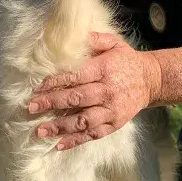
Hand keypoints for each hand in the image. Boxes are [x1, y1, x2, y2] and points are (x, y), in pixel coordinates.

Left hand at [27, 32, 161, 150]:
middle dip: (52, 103)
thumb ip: (96, 39)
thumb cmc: (126, 60)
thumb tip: (76, 35)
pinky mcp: (114, 124)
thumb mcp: (115, 43)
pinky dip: (75, 141)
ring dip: (60, 127)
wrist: (151, 81)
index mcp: (105, 70)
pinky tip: (58, 145)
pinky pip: (93, 134)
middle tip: (31, 107)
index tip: (37, 87)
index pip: (76, 76)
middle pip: (76, 99)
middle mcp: (107, 91)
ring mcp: (111, 111)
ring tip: (39, 130)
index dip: (56, 82)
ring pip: (83, 121)